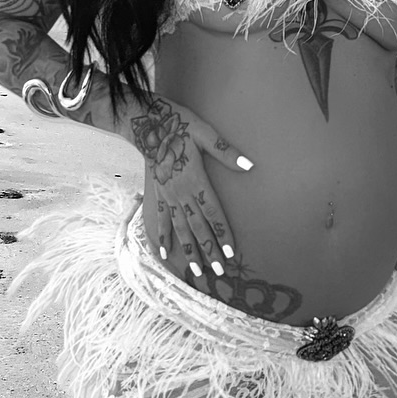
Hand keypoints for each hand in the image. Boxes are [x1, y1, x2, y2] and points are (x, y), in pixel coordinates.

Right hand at [122, 96, 252, 283]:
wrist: (147, 124)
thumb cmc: (179, 126)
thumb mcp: (205, 133)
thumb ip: (226, 152)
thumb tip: (249, 165)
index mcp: (196, 181)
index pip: (213, 214)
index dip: (222, 235)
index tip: (231, 254)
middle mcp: (181, 194)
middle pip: (198, 228)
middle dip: (208, 252)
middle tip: (217, 273)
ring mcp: (168, 196)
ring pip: (180, 229)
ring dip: (188, 251)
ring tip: (196, 271)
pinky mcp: (159, 194)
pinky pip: (161, 219)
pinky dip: (162, 237)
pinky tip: (163, 253)